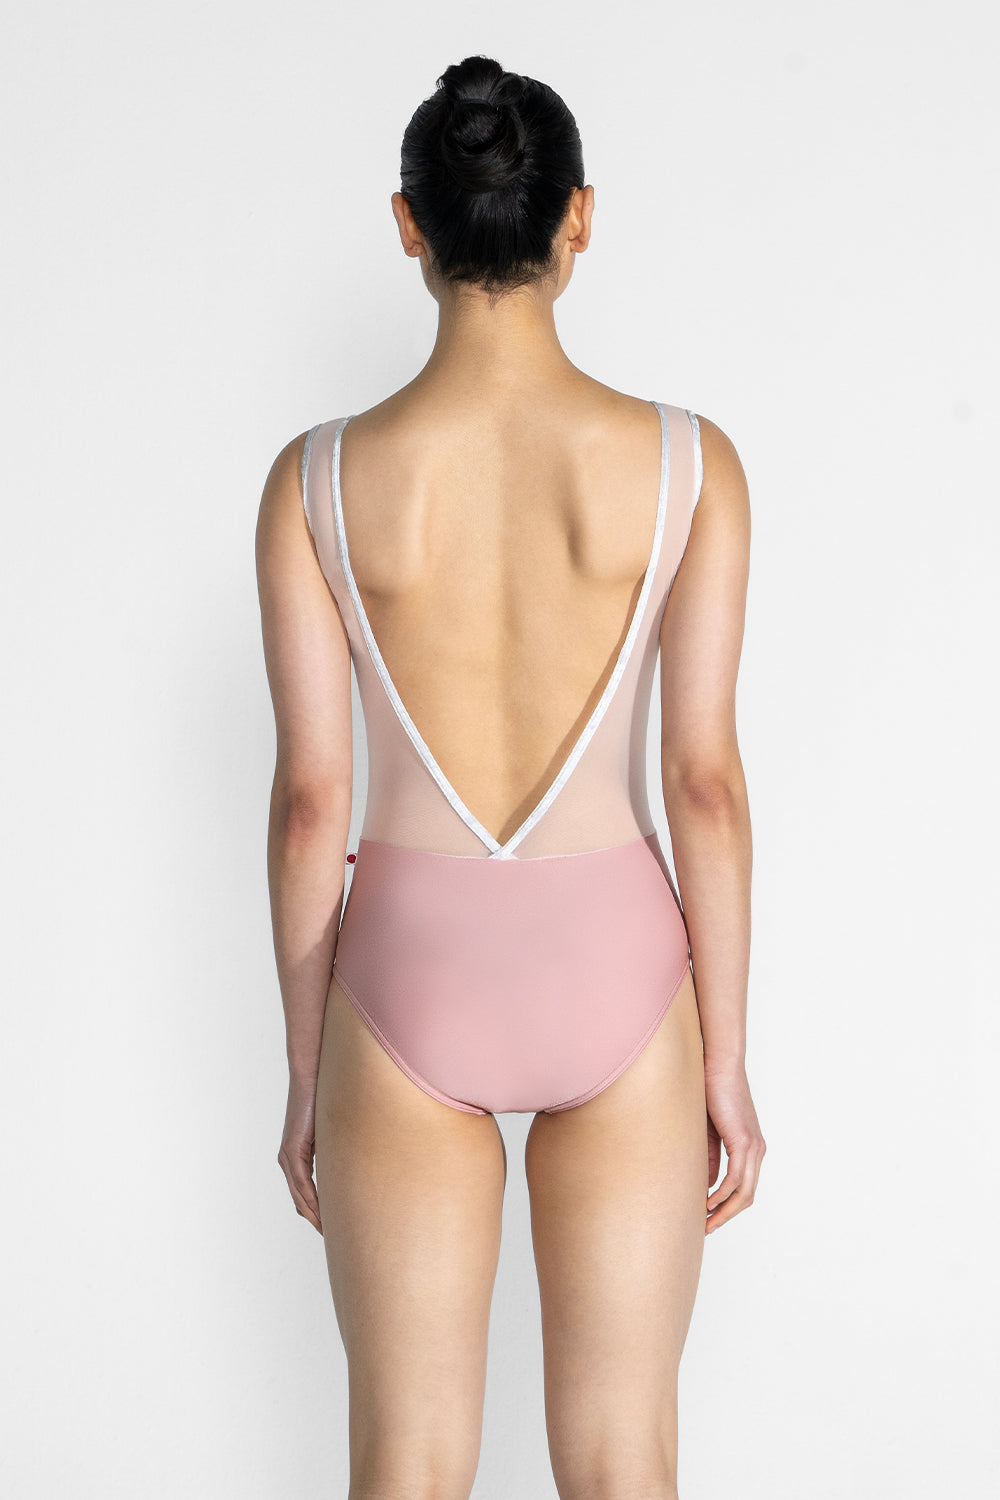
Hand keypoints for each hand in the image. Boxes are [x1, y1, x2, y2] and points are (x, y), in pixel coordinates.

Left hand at [278, 1075, 322, 1233]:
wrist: (311, 1076)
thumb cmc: (325, 1098)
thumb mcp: (332, 1132)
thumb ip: (337, 1149)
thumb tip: (354, 1161)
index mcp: (297, 1157)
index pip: (305, 1194)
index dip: (317, 1213)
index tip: (332, 1228)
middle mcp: (287, 1160)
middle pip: (300, 1201)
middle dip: (316, 1220)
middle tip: (334, 1239)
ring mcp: (288, 1156)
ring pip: (299, 1196)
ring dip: (314, 1215)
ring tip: (329, 1233)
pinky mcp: (292, 1150)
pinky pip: (301, 1183)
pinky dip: (311, 1200)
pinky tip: (322, 1212)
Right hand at [703, 1061, 765, 1235]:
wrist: (718, 1065)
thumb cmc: (712, 1091)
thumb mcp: (708, 1132)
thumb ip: (710, 1158)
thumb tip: (709, 1185)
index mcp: (751, 1148)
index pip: (744, 1187)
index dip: (728, 1206)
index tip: (708, 1217)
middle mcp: (757, 1150)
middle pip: (748, 1196)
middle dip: (727, 1215)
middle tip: (707, 1228)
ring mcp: (753, 1147)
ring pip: (744, 1191)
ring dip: (724, 1211)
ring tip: (706, 1222)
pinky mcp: (743, 1141)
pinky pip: (736, 1178)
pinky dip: (722, 1194)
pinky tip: (708, 1202)